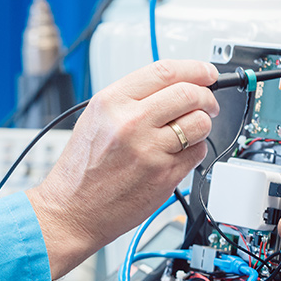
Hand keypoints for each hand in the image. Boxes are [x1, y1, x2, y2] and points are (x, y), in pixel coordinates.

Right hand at [27, 59, 219, 279]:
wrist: (72, 211)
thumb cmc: (82, 169)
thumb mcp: (96, 119)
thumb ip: (132, 99)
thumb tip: (174, 85)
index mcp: (112, 102)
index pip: (166, 71)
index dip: (195, 69)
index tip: (207, 72)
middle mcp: (132, 122)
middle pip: (189, 94)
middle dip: (207, 97)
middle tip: (208, 103)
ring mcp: (151, 150)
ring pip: (200, 123)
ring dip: (202, 124)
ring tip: (190, 131)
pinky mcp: (165, 175)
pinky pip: (197, 152)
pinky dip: (195, 150)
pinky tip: (177, 154)